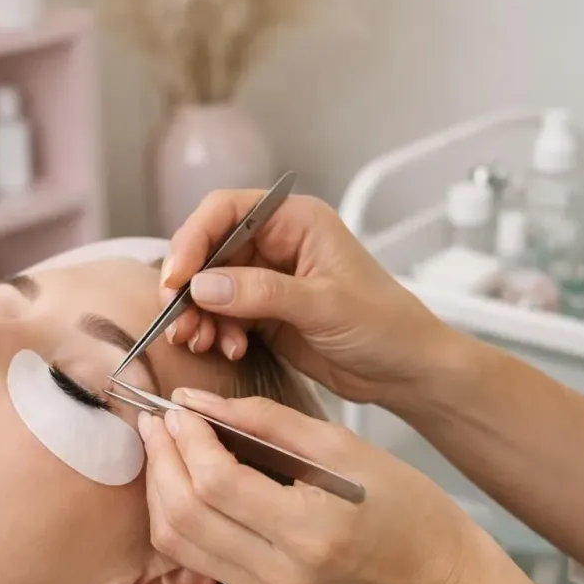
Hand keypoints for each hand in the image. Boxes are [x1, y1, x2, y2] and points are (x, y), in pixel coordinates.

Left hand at [138, 389, 475, 583]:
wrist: (431, 576)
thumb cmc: (401, 503)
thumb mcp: (343, 445)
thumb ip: (266, 420)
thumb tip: (198, 400)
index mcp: (310, 530)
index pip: (217, 483)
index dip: (187, 439)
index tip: (179, 406)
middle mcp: (281, 571)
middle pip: (185, 514)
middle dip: (161, 459)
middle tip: (157, 419)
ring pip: (177, 540)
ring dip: (158, 487)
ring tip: (162, 444)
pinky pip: (193, 556)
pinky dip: (174, 513)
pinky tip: (179, 479)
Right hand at [160, 191, 460, 407]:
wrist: (406, 371)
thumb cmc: (385, 325)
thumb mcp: (324, 305)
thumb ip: (262, 292)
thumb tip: (204, 286)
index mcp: (295, 220)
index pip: (225, 212)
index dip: (193, 240)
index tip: (177, 278)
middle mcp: (276, 243)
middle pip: (208, 251)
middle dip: (188, 287)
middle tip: (177, 319)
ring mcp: (267, 279)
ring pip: (208, 287)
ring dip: (197, 315)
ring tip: (200, 341)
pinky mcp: (263, 312)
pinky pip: (221, 315)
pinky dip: (214, 332)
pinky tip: (228, 349)